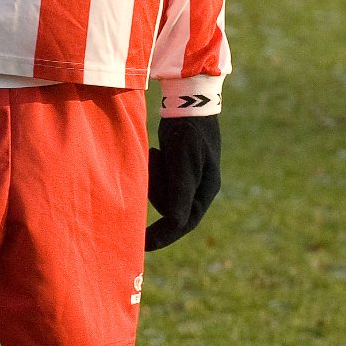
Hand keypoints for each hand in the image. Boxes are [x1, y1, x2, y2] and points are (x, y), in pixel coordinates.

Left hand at [145, 116, 220, 252]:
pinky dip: (153, 169)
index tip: (140, 245)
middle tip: (150, 165)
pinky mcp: (176, 166)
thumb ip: (181, 193)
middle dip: (155, 191)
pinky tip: (155, 151)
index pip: (183, 223)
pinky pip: (160, 180)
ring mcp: (188, 177)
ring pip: (163, 193)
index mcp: (205, 190)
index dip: (163, 236)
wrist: (188, 100)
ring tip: (155, 154)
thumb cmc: (189, 132)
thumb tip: (177, 225)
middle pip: (170, 206)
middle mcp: (199, 187)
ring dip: (154, 178)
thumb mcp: (185, 164)